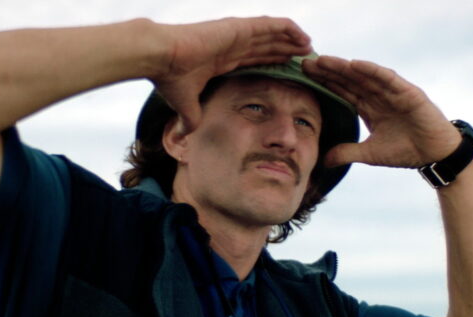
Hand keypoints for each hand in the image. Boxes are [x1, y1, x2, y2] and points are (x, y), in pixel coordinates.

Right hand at [150, 17, 311, 132]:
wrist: (162, 58)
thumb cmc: (170, 79)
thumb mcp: (186, 104)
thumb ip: (191, 118)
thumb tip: (186, 134)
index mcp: (223, 60)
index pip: (254, 61)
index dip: (272, 65)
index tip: (288, 73)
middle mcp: (232, 46)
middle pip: (267, 47)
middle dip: (286, 52)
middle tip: (306, 60)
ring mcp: (237, 35)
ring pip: (273, 36)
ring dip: (292, 40)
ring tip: (310, 47)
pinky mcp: (240, 28)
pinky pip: (272, 26)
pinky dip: (289, 30)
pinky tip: (304, 37)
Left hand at [302, 56, 461, 167]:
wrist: (435, 155)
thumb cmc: (407, 151)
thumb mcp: (370, 154)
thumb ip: (348, 153)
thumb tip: (324, 161)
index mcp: (369, 107)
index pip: (343, 91)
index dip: (325, 83)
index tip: (304, 76)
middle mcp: (379, 96)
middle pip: (350, 80)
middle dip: (329, 71)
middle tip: (306, 62)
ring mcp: (393, 93)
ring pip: (365, 76)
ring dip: (345, 67)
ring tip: (324, 60)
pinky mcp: (408, 93)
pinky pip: (388, 79)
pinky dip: (373, 71)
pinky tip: (356, 64)